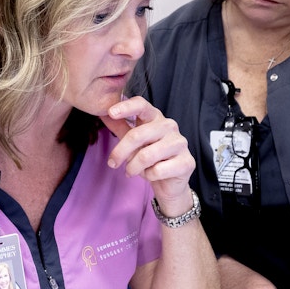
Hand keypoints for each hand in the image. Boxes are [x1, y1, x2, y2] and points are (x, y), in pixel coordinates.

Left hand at [100, 96, 194, 214]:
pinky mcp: (187, 162)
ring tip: (131, 171)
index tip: (110, 113)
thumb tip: (102, 113)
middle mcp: (170, 126)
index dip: (126, 107)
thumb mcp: (133, 142)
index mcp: (156, 117)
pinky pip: (157, 170)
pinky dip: (148, 176)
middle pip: (137, 135)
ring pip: (146, 155)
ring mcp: (180, 143)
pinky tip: (150, 175)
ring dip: (133, 167)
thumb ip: (120, 127)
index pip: (142, 105)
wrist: (169, 183)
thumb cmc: (150, 158)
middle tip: (112, 163)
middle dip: (120, 152)